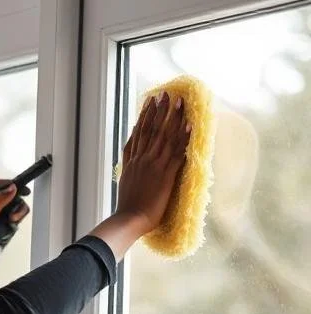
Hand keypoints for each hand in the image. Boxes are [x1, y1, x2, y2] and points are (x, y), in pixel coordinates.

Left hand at [0, 179, 30, 265]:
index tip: (20, 187)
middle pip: (9, 193)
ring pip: (15, 204)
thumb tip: (10, 189)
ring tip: (12, 219)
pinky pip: (16, 214)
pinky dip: (18, 217)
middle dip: (15, 201)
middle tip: (15, 210)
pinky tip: (13, 223)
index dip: (9, 183)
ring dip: (17, 211)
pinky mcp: (4, 222)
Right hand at [116, 91, 190, 235]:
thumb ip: (129, 171)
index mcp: (131, 162)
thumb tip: (132, 166)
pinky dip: (183, 137)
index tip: (148, 104)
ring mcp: (153, 165)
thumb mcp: (124, 184)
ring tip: (179, 101)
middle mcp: (141, 160)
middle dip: (158, 111)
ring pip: (164, 136)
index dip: (143, 118)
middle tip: (164, 94)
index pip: (137, 135)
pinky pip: (176, 152)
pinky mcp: (165, 174)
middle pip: (150, 130)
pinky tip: (189, 124)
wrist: (129, 219)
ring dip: (172, 117)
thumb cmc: (127, 209)